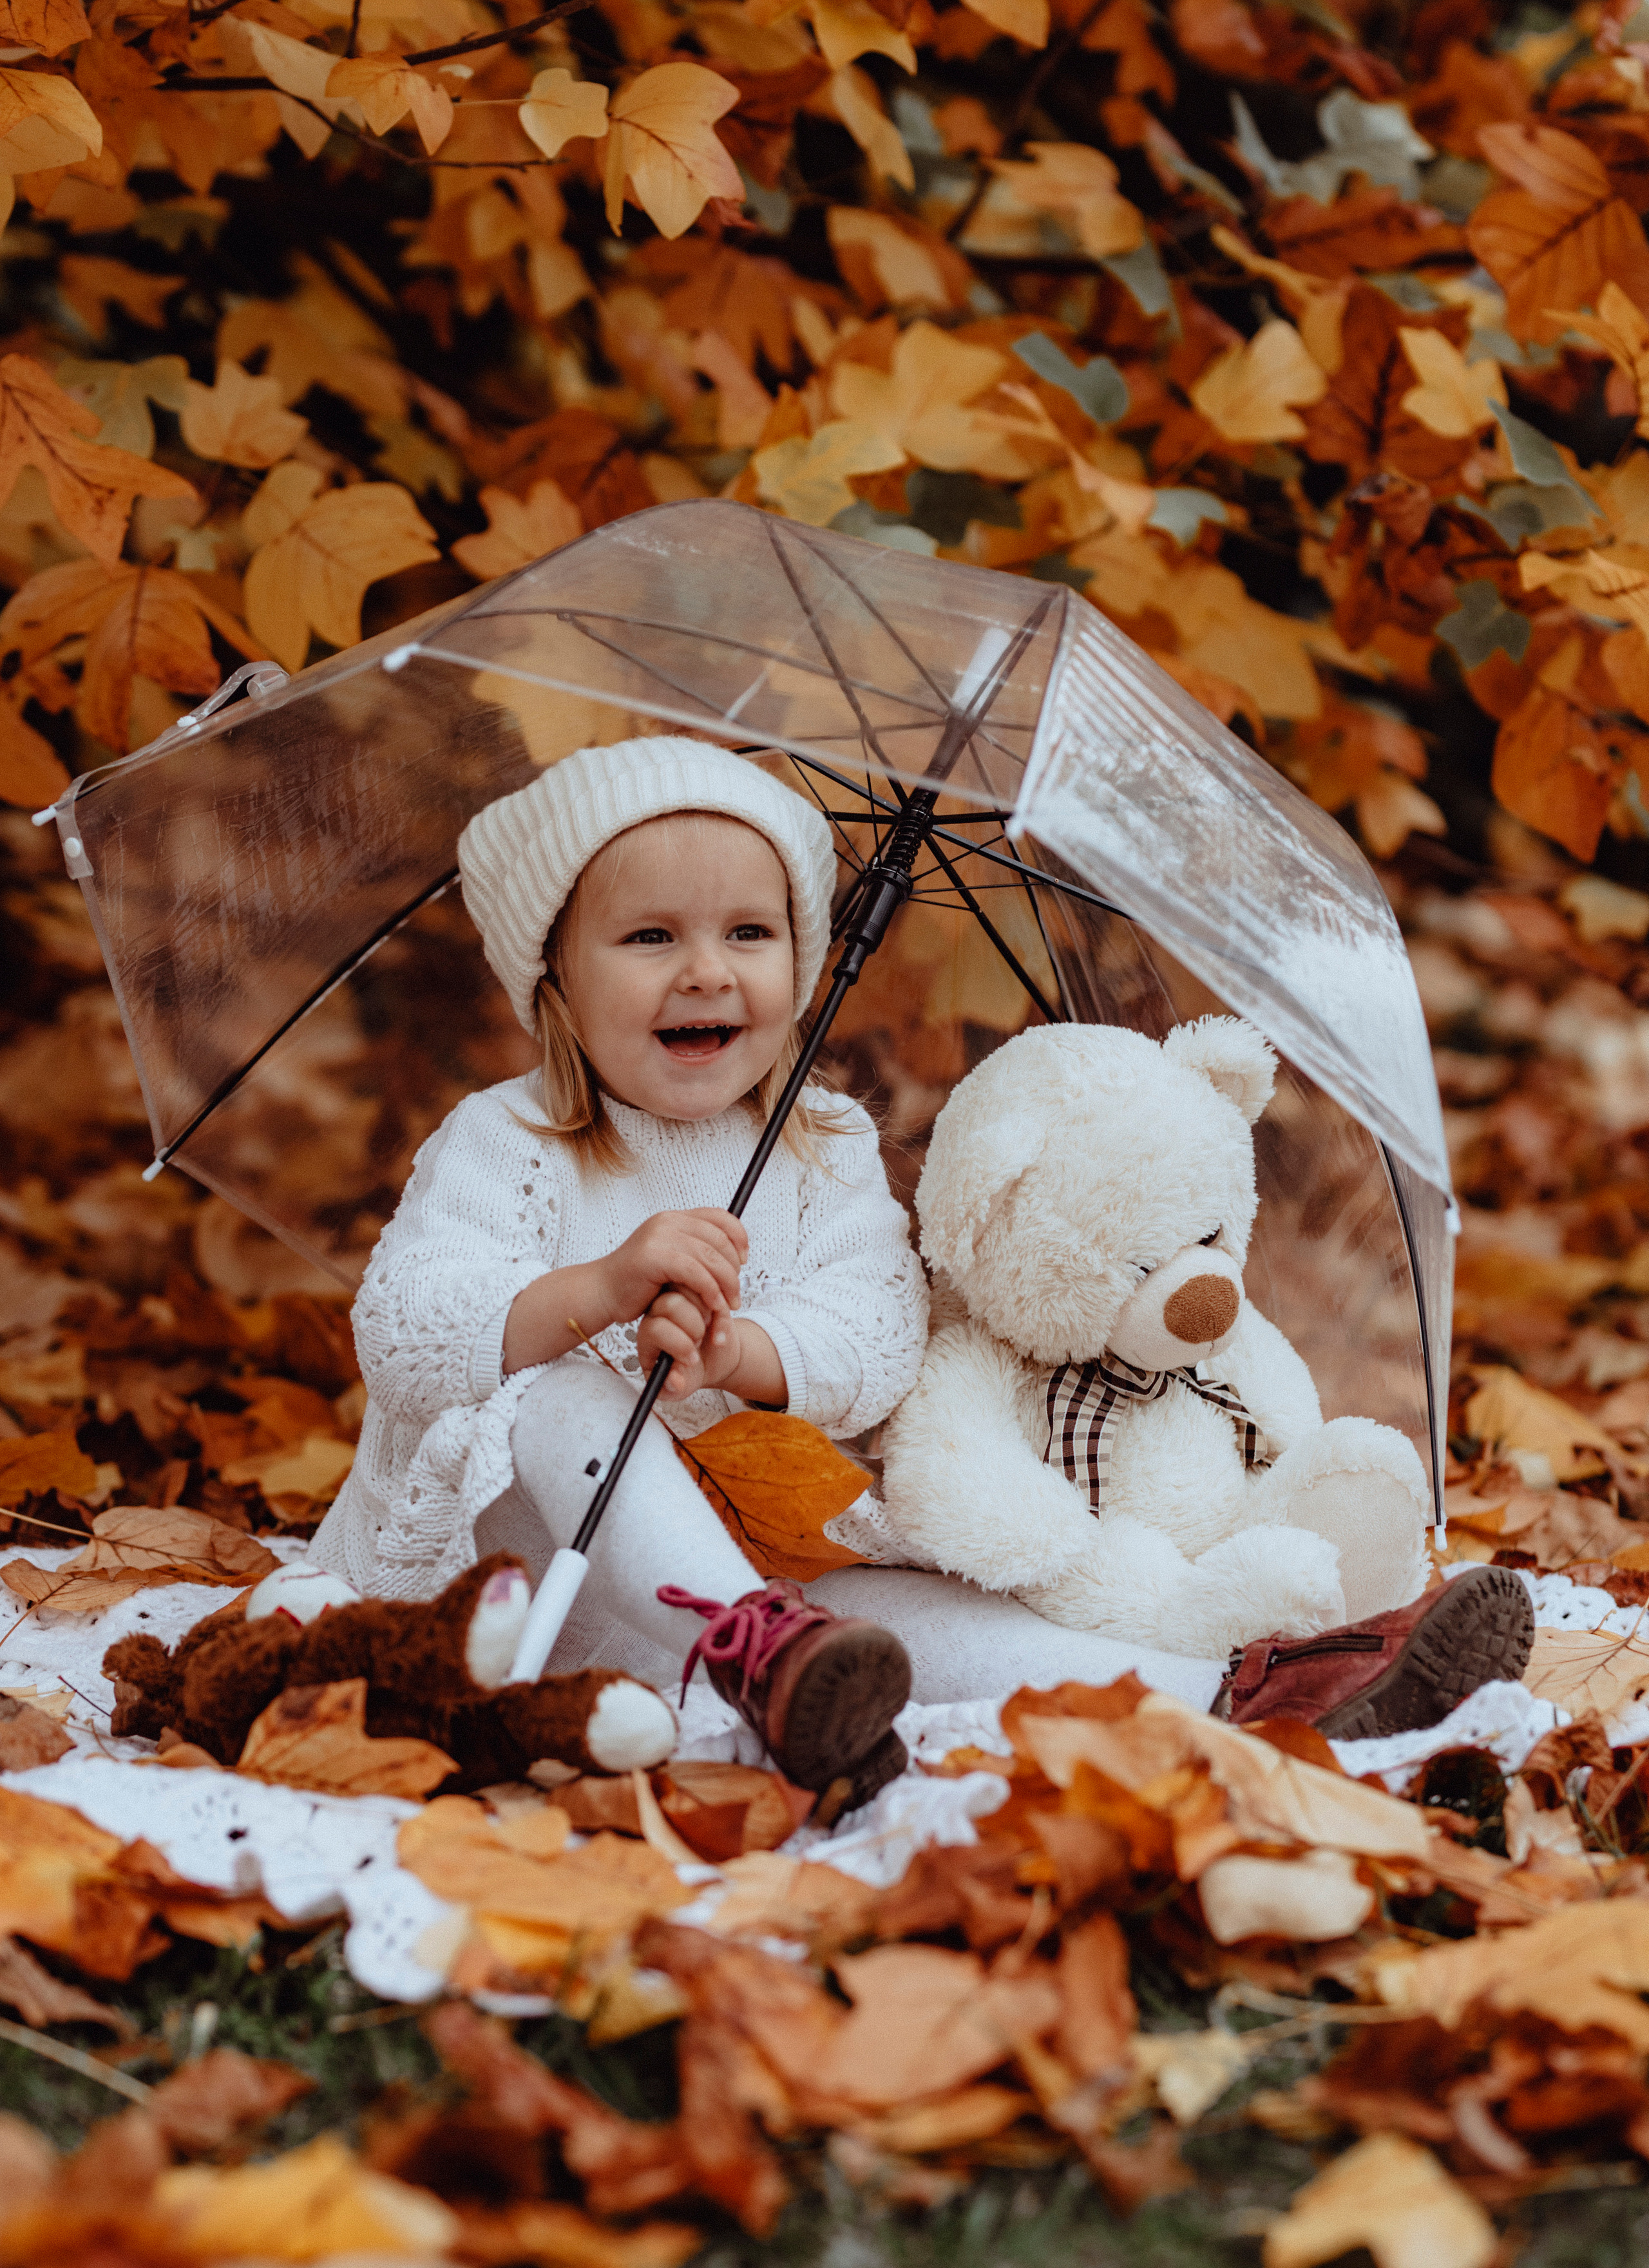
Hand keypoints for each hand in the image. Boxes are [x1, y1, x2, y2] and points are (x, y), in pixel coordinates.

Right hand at [501, 1209, 746, 1379]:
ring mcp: (659, 1236)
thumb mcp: (672, 1263)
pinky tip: (713, 1305)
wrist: (602, 1293)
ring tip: (728, 1306)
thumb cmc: (638, 1285)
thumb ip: (695, 1253)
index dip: (739, 1238)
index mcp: (674, 1218)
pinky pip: (695, 1272)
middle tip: (736, 1295)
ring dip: (726, 1283)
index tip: (744, 1262)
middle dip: (734, 1269)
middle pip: (720, 1239)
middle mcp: (667, 1221)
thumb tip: (732, 1255)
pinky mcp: (653, 1256)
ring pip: (711, 1256)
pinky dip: (710, 1290)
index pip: (721, 1217)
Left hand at [638, 1302, 788, 1405]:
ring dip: (707, 1315)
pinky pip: (713, 1288)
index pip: (654, 1328)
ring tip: (710, 1333)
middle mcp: (659, 1312)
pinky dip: (722, 1311)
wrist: (712, 1361)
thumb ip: (673, 1388)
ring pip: (691, 1289)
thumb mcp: (679, 1388)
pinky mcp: (702, 1291)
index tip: (693, 1361)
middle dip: (693, 1328)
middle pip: (670, 1304)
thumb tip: (675, 1381)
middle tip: (700, 1343)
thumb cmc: (688, 1373)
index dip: (677, 1344)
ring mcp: (680, 1296)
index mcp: (649, 1335)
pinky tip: (721, 1329)